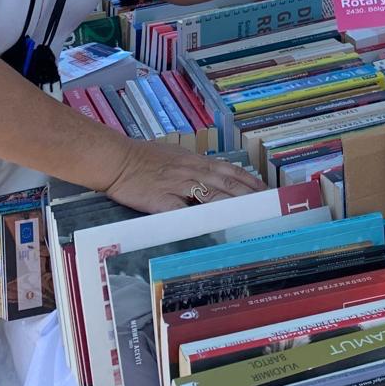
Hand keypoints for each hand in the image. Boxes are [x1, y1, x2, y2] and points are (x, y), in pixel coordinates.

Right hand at [105, 142, 263, 213]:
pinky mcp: (162, 201)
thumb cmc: (144, 157)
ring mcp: (177, 186)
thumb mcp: (174, 155)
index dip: (250, 182)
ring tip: (250, 219)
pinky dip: (198, 221)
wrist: (117, 160)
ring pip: (212, 196)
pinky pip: (183, 212)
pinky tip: (211, 230)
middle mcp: (191, 172)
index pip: (230, 170)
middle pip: (227, 184)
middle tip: (267, 208)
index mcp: (195, 161)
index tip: (266, 192)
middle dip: (250, 197)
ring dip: (233, 208)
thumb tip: (212, 174)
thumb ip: (194, 166)